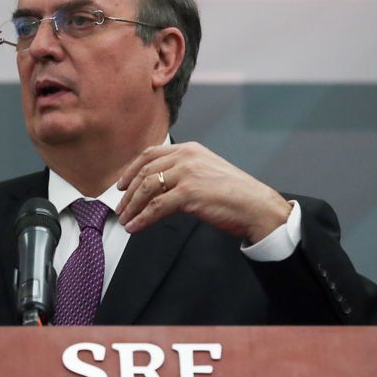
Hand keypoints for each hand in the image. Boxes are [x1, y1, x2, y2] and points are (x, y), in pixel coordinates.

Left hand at [116, 142, 290, 241]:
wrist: (256, 206)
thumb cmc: (235, 194)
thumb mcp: (206, 172)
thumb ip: (183, 173)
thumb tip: (157, 188)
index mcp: (190, 149)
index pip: (150, 155)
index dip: (131, 171)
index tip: (121, 185)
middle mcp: (186, 157)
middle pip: (144, 172)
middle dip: (128, 193)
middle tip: (120, 208)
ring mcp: (187, 173)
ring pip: (147, 189)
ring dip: (132, 207)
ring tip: (126, 220)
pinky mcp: (189, 192)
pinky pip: (156, 207)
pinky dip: (142, 218)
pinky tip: (135, 227)